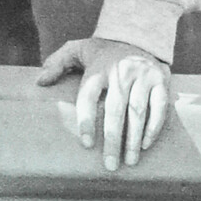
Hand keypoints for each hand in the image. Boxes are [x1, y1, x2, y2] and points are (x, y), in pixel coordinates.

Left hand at [39, 34, 173, 169]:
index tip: (86, 144)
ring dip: (133, 139)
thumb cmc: (102, 52)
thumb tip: (39, 82)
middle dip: (113, 140)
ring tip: (129, 161)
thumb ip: (57, 63)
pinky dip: (153, 127)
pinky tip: (145, 145)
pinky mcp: (160, 80)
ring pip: (138, 111)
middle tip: (110, 165)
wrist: (137, 35)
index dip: (87, 121)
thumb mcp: (77, 50)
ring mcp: (143, 76)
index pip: (89, 97)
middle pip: (115, 110)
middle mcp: (121, 72)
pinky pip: (159, 106)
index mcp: (98, 68)